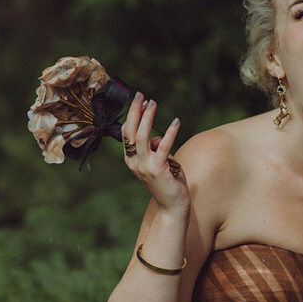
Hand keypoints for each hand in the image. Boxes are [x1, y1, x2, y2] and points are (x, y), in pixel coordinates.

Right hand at [121, 92, 188, 212]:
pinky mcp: (159, 170)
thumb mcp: (160, 163)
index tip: (139, 100)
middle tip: (141, 95)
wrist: (172, 206)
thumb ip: (157, 149)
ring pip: (143, 137)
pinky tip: (176, 122)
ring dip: (147, 118)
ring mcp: (145, 167)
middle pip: (131, 132)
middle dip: (136, 112)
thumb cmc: (168, 182)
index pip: (127, 134)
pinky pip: (163, 147)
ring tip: (153, 103)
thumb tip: (158, 138)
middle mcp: (135, 162)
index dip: (132, 116)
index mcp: (132, 160)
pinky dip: (169, 133)